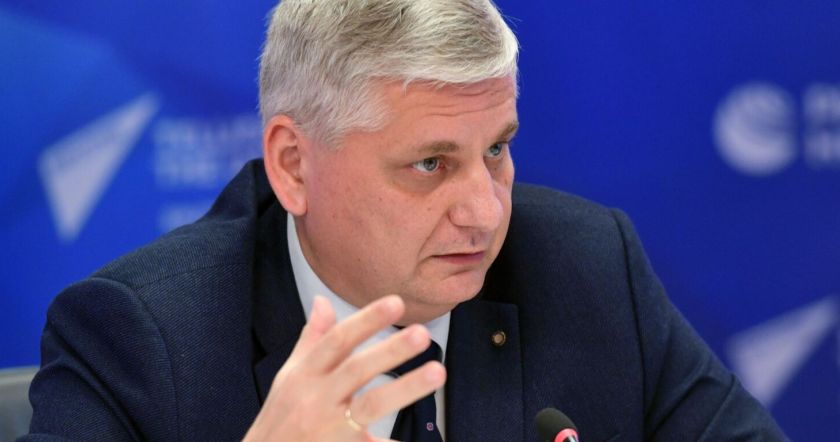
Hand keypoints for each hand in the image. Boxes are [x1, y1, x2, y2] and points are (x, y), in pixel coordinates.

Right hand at [243, 294, 446, 440]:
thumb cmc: (280, 418)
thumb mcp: (290, 376)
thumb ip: (312, 339)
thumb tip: (323, 301)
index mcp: (305, 375)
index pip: (337, 340)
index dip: (366, 319)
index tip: (396, 302)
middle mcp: (317, 399)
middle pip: (357, 369)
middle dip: (390, 351)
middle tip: (422, 333)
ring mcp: (330, 429)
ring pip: (371, 405)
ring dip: (405, 387)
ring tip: (437, 372)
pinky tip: (417, 441)